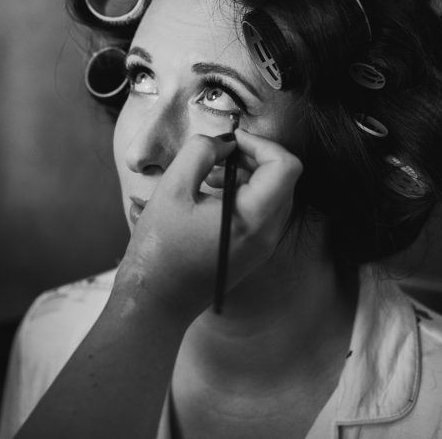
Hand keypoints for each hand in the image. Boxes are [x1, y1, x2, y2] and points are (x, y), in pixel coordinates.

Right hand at [112, 128, 301, 325]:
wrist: (156, 300)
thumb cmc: (160, 249)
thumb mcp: (172, 188)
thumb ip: (200, 152)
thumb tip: (223, 142)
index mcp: (253, 218)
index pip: (285, 166)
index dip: (261, 143)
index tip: (230, 141)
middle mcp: (267, 234)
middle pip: (283, 179)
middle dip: (253, 157)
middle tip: (217, 153)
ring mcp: (262, 247)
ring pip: (273, 194)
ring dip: (246, 175)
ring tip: (207, 175)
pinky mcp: (252, 253)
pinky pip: (261, 213)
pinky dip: (242, 194)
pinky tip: (208, 195)